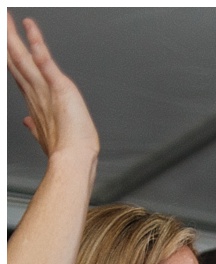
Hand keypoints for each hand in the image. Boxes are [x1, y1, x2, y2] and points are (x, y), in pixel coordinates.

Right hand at [7, 15, 97, 159]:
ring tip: (5, 17)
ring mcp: (44, 89)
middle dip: (6, 37)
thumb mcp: (46, 132)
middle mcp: (35, 91)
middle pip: (15, 58)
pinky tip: (32, 32)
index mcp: (33, 98)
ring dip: (15, 36)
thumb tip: (27, 122)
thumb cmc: (63, 147)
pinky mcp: (60, 88)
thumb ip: (36, 124)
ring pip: (24, 57)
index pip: (17, 69)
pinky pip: (47, 64)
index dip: (8, 53)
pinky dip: (40, 47)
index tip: (3, 38)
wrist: (73, 159)